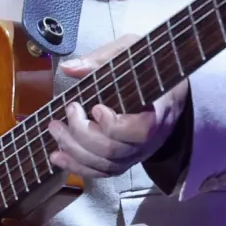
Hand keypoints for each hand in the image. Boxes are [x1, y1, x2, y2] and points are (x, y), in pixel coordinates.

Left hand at [47, 34, 190, 179]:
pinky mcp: (126, 161)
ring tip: (55, 130)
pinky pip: (102, 173)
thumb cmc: (150, 67)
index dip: (113, 125)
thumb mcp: (131, 52)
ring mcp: (137, 153)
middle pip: (113, 150)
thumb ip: (101, 60)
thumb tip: (68, 68)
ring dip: (74, 150)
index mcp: (158, 111)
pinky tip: (58, 157)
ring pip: (104, 164)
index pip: (140, 131)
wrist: (170, 90)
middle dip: (81, 133)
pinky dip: (77, 167)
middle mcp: (150, 139)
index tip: (95, 107)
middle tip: (68, 111)